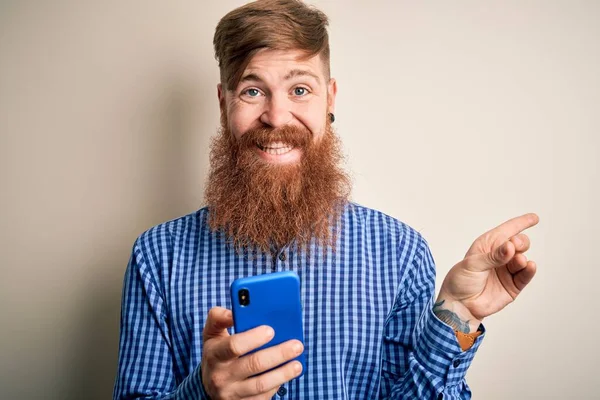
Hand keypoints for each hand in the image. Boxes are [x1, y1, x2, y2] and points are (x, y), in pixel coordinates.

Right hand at [201, 307, 302, 398]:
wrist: (209, 384)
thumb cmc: (217, 352)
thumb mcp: (212, 334)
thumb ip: (219, 317)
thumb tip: (235, 311)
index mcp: (214, 354)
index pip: (234, 345)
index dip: (253, 338)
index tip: (271, 330)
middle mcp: (221, 375)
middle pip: (253, 364)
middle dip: (278, 354)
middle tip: (297, 345)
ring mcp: (232, 393)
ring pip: (261, 384)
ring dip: (283, 373)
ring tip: (297, 364)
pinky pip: (263, 397)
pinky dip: (278, 385)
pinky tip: (287, 375)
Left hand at [436, 213, 538, 331]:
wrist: (460, 305)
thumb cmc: (460, 281)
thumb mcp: (472, 265)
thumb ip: (492, 256)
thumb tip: (510, 246)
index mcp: (487, 246)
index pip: (506, 231)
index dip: (520, 223)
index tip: (534, 218)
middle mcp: (499, 257)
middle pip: (519, 243)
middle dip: (521, 242)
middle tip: (515, 246)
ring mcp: (507, 270)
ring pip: (523, 258)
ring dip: (521, 258)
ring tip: (517, 261)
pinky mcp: (513, 285)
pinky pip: (526, 275)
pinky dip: (530, 270)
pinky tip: (530, 266)